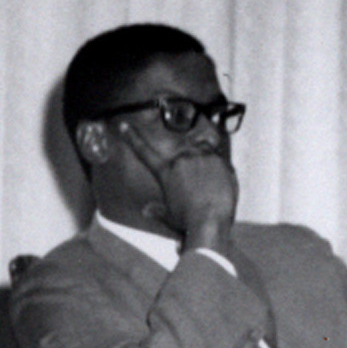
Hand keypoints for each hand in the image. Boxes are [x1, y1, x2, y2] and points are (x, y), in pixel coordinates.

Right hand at [127, 121, 238, 252]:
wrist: (210, 222)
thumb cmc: (187, 221)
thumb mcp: (168, 215)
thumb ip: (157, 210)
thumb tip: (147, 211)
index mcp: (166, 171)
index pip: (144, 151)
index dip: (132, 137)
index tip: (124, 125)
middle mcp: (184, 159)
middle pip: (184, 150)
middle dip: (190, 161)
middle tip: (197, 182)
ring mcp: (204, 158)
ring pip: (203, 151)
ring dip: (204, 162)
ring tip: (208, 182)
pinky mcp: (222, 162)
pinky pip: (220, 160)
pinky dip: (220, 170)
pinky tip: (221, 185)